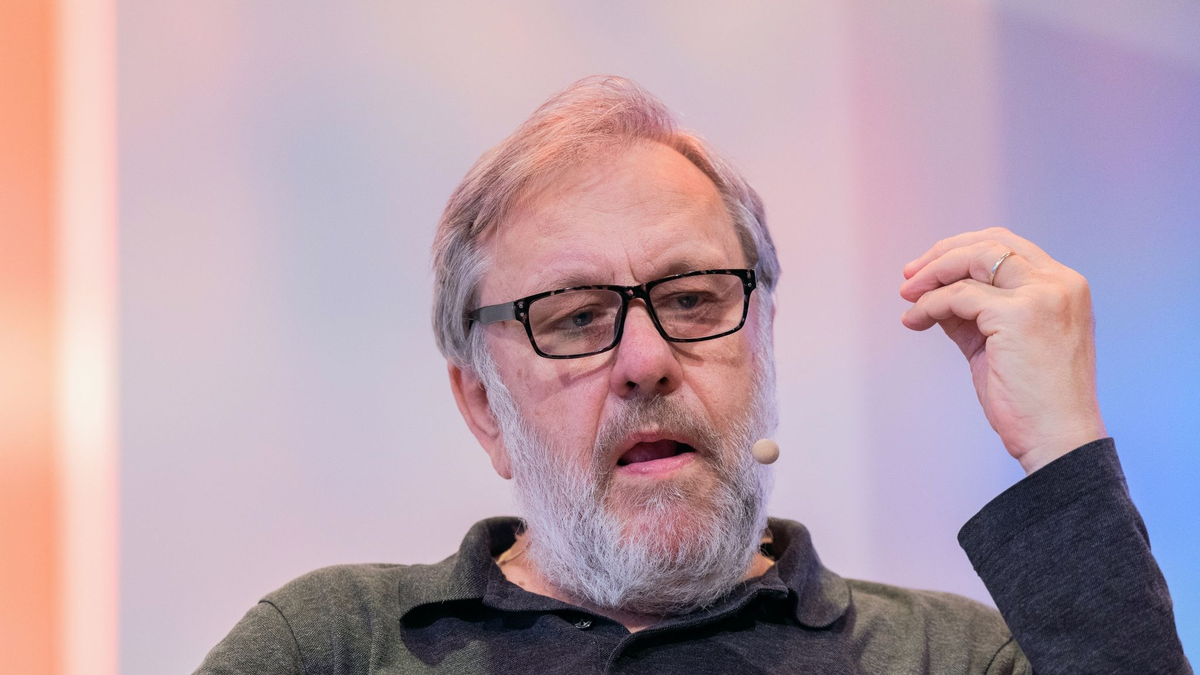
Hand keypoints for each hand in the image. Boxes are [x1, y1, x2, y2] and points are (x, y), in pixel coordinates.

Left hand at [899, 227, 1106, 474]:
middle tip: (909, 277)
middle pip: (990, 243)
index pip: (1009, 246)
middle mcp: (1059, 283)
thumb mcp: (1001, 343)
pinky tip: (915, 321)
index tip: (928, 268)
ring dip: (932, 275)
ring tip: (907, 297)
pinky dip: (929, 305)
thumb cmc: (1032, 401)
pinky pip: (958, 297)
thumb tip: (934, 296)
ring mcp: (1042, 295)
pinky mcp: (1019, 315)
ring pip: (973, 259)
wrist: (1057, 441)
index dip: (962, 250)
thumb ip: (974, 314)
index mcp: (1064, 286)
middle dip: (942, 255)